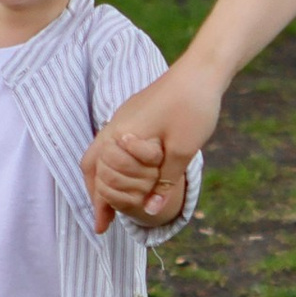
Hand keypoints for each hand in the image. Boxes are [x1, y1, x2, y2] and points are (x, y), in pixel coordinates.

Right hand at [85, 61, 223, 228]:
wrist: (203, 70)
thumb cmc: (193, 107)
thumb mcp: (183, 150)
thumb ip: (164, 182)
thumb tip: (151, 211)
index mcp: (122, 135)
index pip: (97, 174)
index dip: (99, 203)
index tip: (102, 227)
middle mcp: (116, 126)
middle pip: (92, 165)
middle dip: (96, 193)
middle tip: (103, 220)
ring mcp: (124, 118)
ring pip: (101, 154)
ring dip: (104, 179)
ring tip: (111, 203)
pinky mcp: (135, 115)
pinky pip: (114, 145)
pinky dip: (115, 165)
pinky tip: (129, 175)